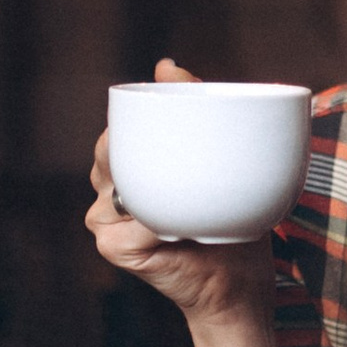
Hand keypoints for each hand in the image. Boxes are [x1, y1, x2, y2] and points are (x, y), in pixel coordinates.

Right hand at [88, 58, 289, 346]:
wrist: (239, 285)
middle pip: (106, 152)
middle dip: (132, 145)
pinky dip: (149, 224)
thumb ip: (194, 112)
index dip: (130, 119)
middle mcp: (113, 193)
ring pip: (111, 184)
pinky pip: (122, 224)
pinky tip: (175, 232)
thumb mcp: (219, 162)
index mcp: (133, 170)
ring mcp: (109, 221)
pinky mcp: (115, 248)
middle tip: (174, 155)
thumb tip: (165, 62)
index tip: (163, 104)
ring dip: (147, 187)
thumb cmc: (230, 225)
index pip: (118, 132)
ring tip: (181, 199)